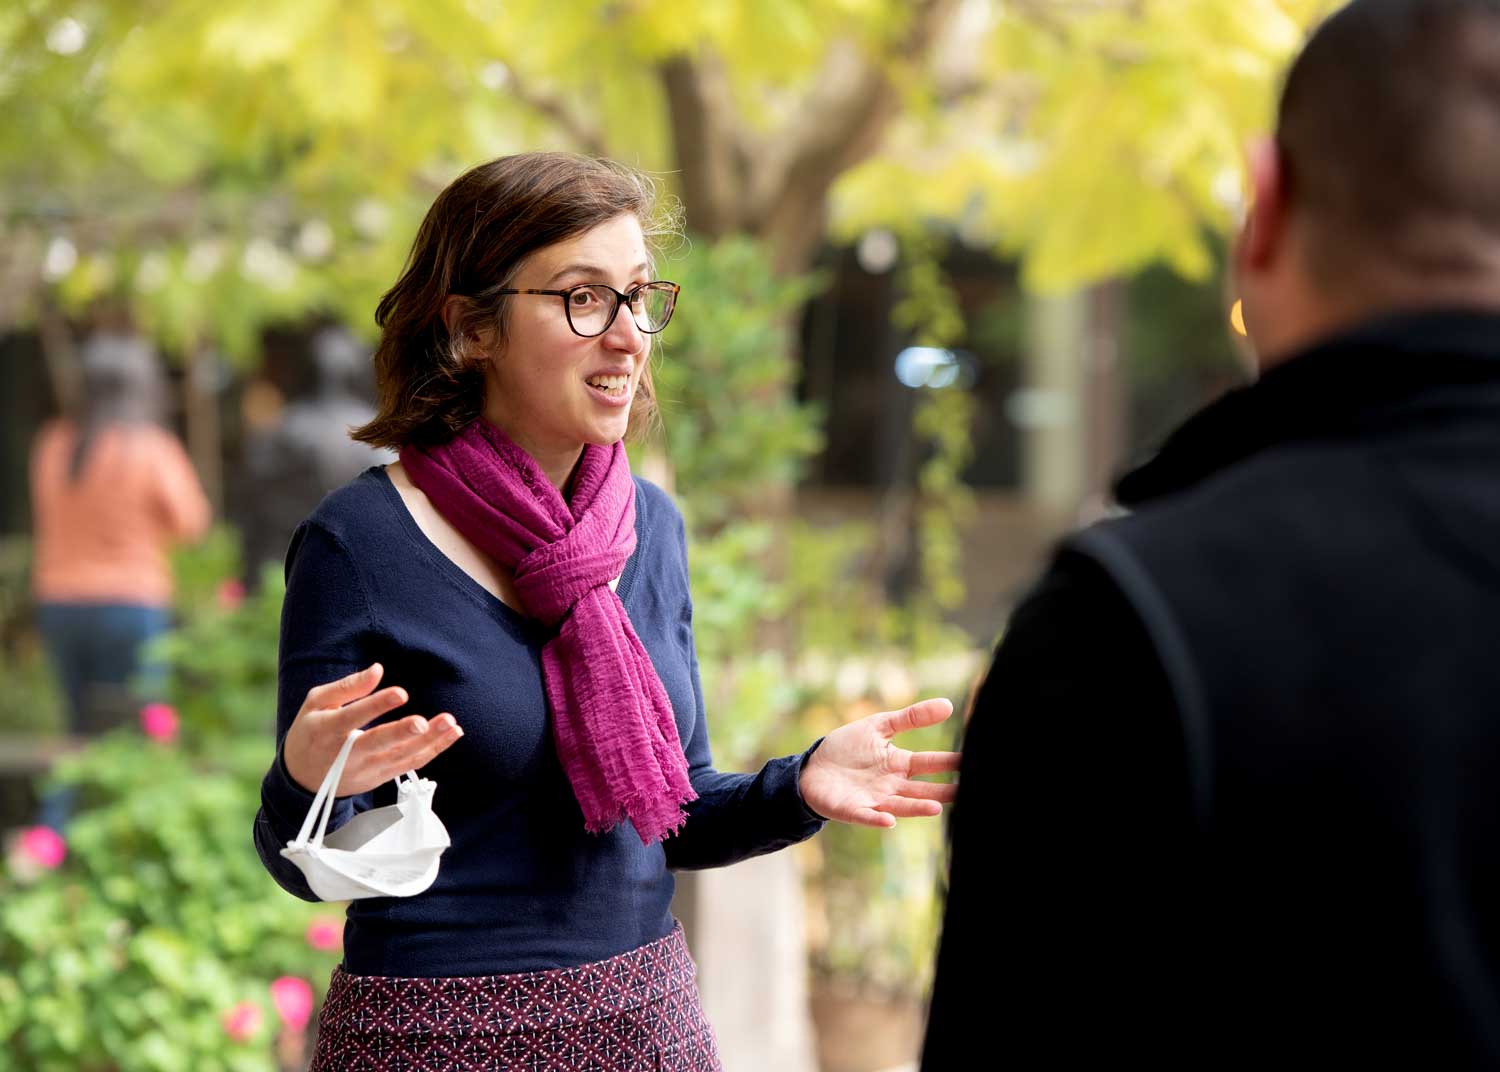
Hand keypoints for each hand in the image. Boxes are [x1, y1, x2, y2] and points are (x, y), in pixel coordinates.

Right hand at [283, 663, 462, 796]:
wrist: (302, 778)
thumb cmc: (311, 732)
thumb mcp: (316, 703)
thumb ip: (348, 686)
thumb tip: (378, 670)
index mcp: (328, 730)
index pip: (354, 717)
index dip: (377, 706)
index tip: (400, 693)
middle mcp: (348, 754)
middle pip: (379, 744)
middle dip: (402, 733)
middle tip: (424, 722)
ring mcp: (366, 769)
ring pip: (401, 757)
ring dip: (430, 742)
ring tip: (451, 724)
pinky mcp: (380, 778)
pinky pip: (410, 765)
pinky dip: (433, 751)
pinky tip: (451, 735)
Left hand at [799, 698, 960, 827]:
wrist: (812, 768)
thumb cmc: (847, 747)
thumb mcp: (878, 726)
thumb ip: (910, 718)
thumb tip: (948, 704)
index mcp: (899, 764)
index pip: (930, 763)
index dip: (950, 763)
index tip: (974, 761)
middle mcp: (892, 785)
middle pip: (923, 789)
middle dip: (944, 791)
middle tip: (968, 792)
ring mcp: (874, 800)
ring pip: (901, 805)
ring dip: (917, 808)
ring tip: (936, 807)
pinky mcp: (853, 810)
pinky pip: (867, 816)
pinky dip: (878, 819)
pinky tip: (889, 820)